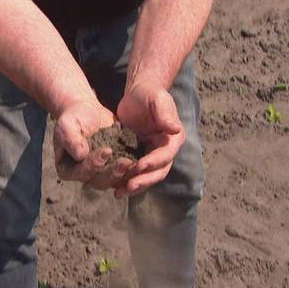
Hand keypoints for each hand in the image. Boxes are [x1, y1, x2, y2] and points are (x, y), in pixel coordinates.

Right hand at [53, 100, 133, 189]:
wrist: (87, 112)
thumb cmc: (73, 118)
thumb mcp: (66, 125)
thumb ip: (70, 139)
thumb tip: (80, 155)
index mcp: (69, 169)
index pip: (82, 173)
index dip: (94, 164)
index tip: (107, 151)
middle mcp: (85, 175)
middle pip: (99, 181)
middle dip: (113, 173)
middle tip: (125, 162)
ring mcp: (102, 173)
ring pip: (114, 180)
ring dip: (125, 174)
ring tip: (134, 163)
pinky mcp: (115, 166)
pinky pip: (125, 173)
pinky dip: (133, 170)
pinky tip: (142, 162)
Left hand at [115, 82, 184, 197]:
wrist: (137, 95)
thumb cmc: (149, 94)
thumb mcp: (157, 99)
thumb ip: (165, 114)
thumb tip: (175, 129)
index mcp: (173, 139)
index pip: (165, 155)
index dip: (153, 162)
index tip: (139, 166)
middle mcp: (165, 151)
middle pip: (158, 172)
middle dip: (143, 180)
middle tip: (128, 186)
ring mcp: (152, 156)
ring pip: (146, 177)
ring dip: (134, 186)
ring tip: (118, 193)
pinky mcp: (139, 157)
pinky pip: (134, 174)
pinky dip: (125, 181)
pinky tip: (113, 187)